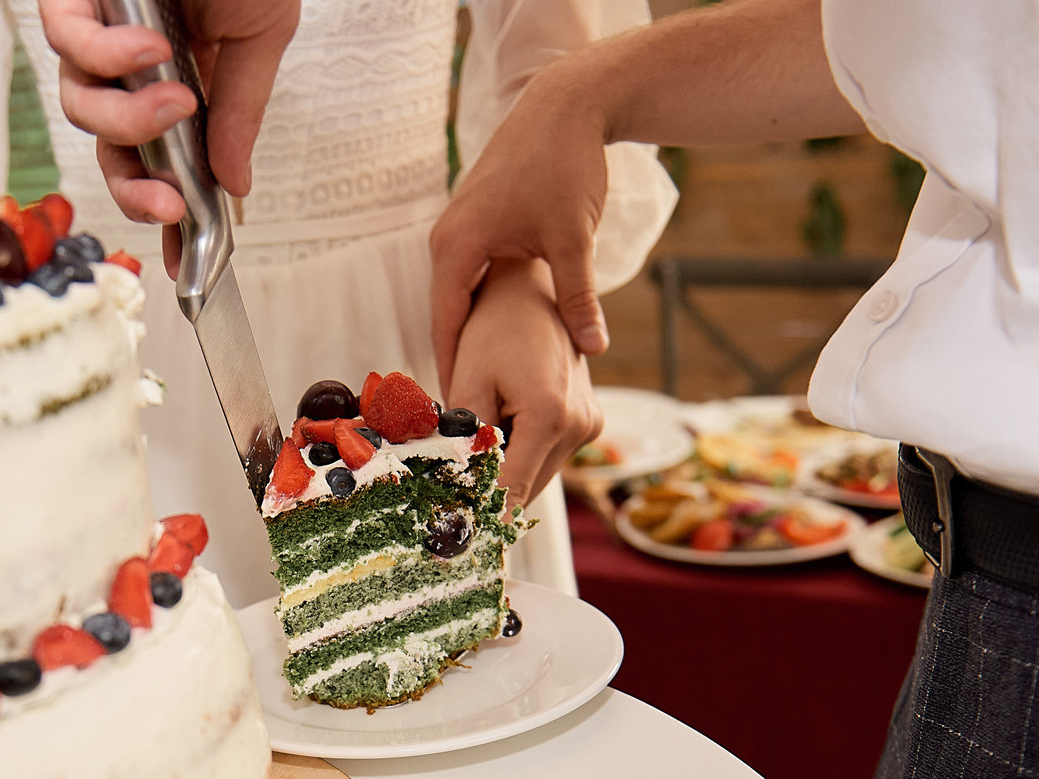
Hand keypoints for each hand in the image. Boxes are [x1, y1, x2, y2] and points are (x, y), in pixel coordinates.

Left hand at [40, 0, 297, 226]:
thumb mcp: (260, 35)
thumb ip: (242, 108)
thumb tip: (235, 183)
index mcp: (177, 75)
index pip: (159, 158)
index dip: (165, 206)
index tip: (183, 252)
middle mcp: (130, 60)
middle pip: (111, 150)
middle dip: (137, 190)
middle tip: (171, 204)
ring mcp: (98, 32)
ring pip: (83, 106)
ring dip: (129, 121)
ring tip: (176, 102)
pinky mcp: (73, 0)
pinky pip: (67, 42)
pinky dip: (106, 56)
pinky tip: (149, 50)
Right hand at [430, 54, 612, 386]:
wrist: (565, 104)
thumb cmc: (564, 164)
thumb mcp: (572, 239)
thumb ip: (578, 298)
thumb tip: (594, 349)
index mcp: (457, 247)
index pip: (444, 325)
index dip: (452, 370)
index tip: (459, 414)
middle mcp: (447, 240)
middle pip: (447, 316)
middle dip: (461, 359)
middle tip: (475, 410)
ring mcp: (459, 229)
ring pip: (460, 297)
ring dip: (473, 334)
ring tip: (487, 382)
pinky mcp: (477, 222)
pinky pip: (471, 278)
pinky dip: (484, 306)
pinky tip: (503, 334)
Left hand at [446, 260, 601, 515]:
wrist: (532, 287)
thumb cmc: (494, 326)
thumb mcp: (468, 381)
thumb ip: (465, 440)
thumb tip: (454, 488)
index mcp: (549, 415)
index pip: (512, 490)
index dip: (482, 514)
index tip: (456, 533)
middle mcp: (579, 425)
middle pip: (527, 489)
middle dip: (490, 492)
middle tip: (449, 493)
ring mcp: (589, 424)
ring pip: (538, 476)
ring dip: (507, 473)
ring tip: (474, 448)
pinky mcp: (589, 421)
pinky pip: (548, 456)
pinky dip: (522, 455)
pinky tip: (500, 429)